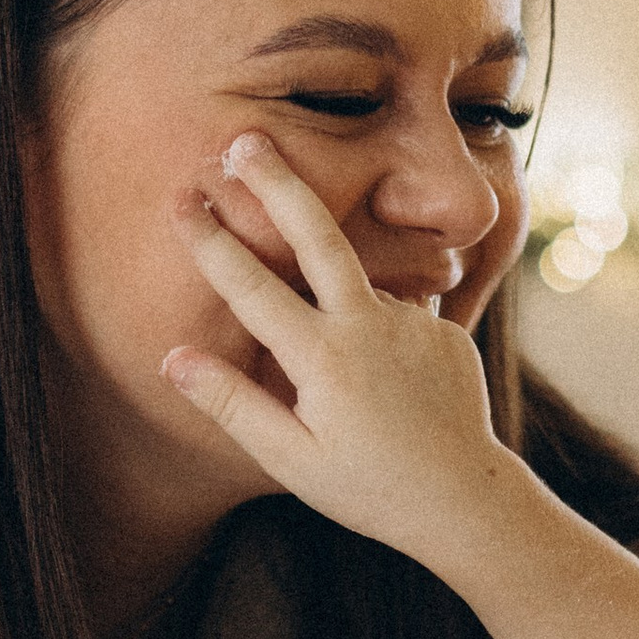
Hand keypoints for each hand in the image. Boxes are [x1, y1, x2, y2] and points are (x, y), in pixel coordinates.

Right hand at [160, 131, 499, 554]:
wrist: (465, 501)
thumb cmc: (368, 488)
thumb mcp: (291, 460)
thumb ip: (232, 403)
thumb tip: (173, 356)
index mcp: (323, 359)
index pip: (251, 287)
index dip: (210, 241)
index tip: (178, 198)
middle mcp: (370, 327)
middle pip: (317, 236)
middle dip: (277, 183)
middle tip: (246, 138)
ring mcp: (413, 323)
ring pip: (360, 289)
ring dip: (338, 302)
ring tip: (356, 380)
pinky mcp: (446, 330)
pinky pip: (398, 322)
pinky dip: (381, 346)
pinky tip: (394, 396)